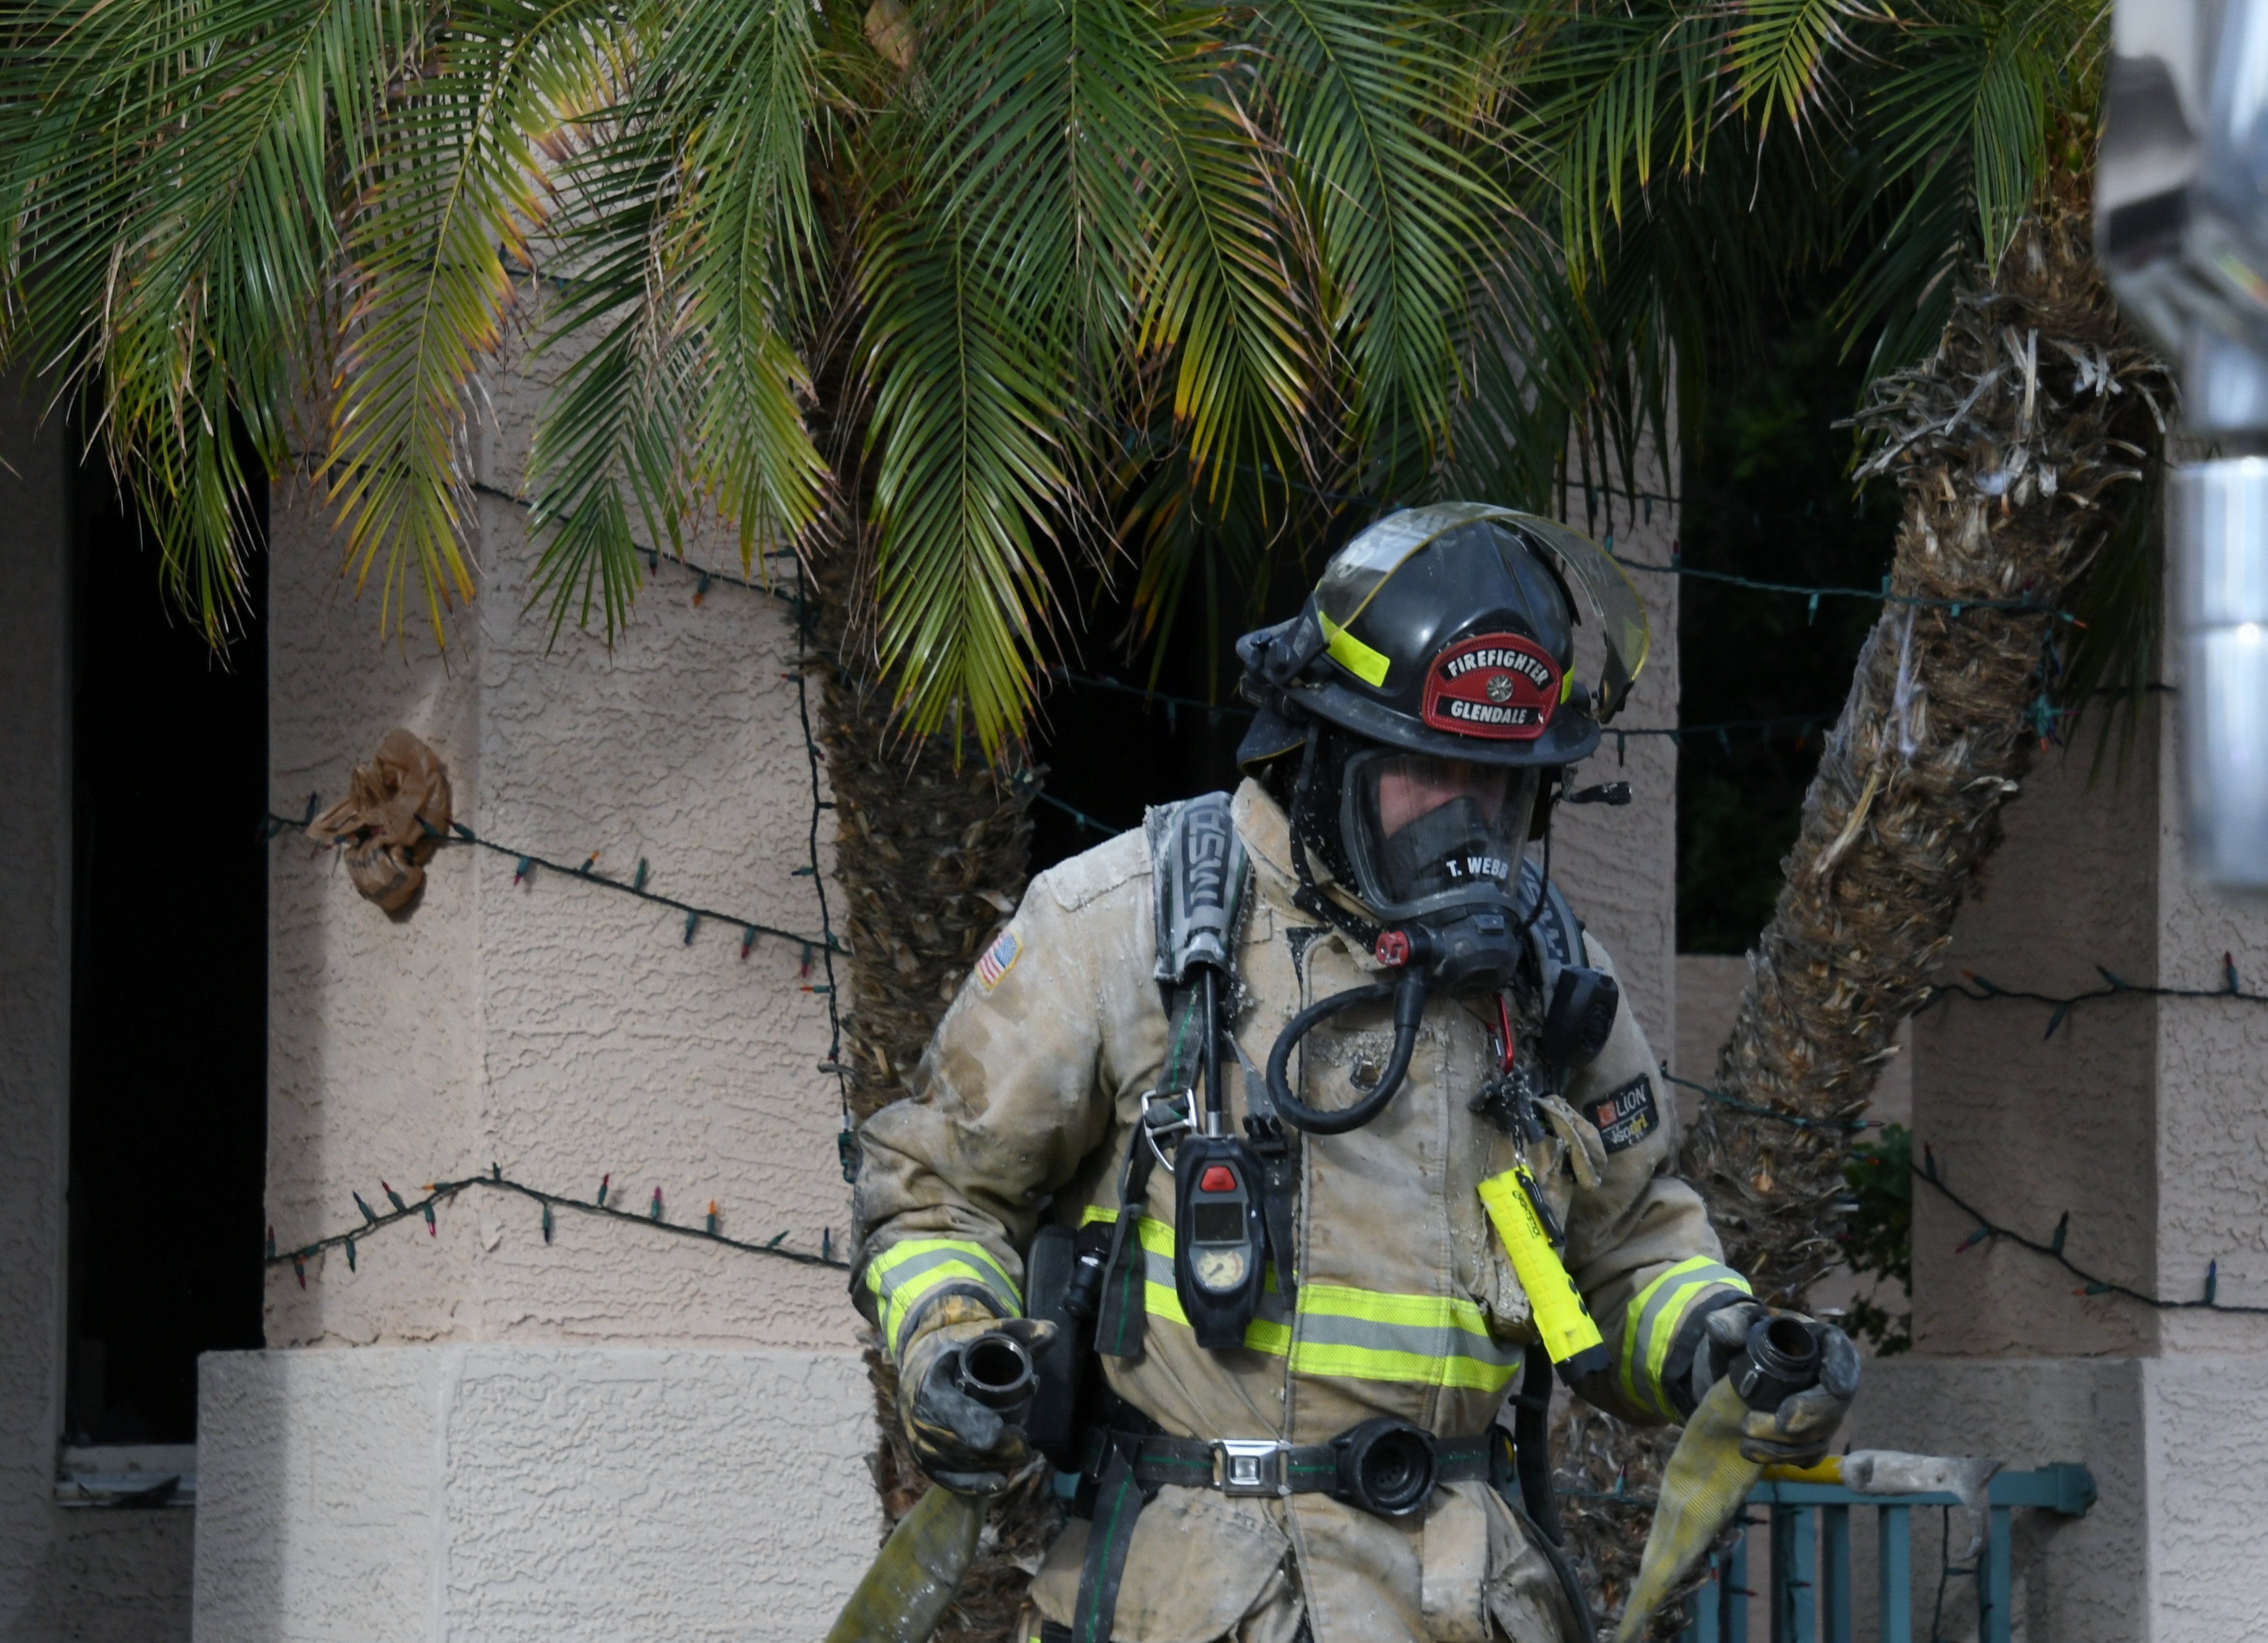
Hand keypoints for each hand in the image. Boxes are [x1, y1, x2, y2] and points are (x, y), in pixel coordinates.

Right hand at [896, 1314, 1056, 1494]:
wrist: (923, 1368)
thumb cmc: (957, 1351)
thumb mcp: (981, 1335)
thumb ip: (1015, 1333)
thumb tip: (1051, 1332)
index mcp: (927, 1384)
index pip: (945, 1408)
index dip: (970, 1421)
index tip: (997, 1431)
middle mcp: (917, 1419)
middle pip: (955, 1444)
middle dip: (991, 1449)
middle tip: (1024, 1443)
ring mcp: (920, 1445)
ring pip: (955, 1465)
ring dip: (989, 1464)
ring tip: (1020, 1454)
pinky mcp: (928, 1463)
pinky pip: (950, 1480)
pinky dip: (974, 1484)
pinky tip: (999, 1482)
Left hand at [1688, 1303, 1859, 1466]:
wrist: (1724, 1370)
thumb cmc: (1738, 1338)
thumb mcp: (1732, 1323)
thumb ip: (1729, 1322)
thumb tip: (1729, 1334)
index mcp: (1817, 1342)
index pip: (1842, 1354)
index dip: (1842, 1371)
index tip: (1833, 1386)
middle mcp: (1827, 1379)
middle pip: (1835, 1404)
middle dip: (1809, 1416)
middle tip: (1780, 1422)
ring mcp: (1821, 1412)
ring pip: (1820, 1436)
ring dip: (1787, 1444)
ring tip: (1747, 1439)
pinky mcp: (1808, 1438)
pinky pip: (1806, 1455)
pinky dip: (1782, 1458)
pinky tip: (1752, 1451)